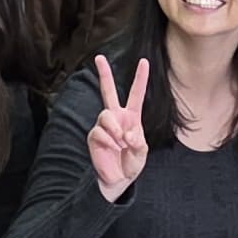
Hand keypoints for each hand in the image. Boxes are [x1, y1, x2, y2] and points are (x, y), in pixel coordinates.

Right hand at [83, 54, 153, 201]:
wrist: (117, 180)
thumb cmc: (131, 164)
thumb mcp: (142, 152)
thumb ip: (138, 141)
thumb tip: (127, 133)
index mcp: (131, 117)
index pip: (136, 94)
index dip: (140, 78)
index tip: (144, 62)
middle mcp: (116, 117)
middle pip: (108, 91)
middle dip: (104, 74)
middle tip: (99, 57)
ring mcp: (104, 126)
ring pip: (106, 115)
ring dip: (115, 130)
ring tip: (121, 143)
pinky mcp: (94, 136)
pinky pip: (100, 132)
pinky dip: (109, 141)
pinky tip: (113, 149)